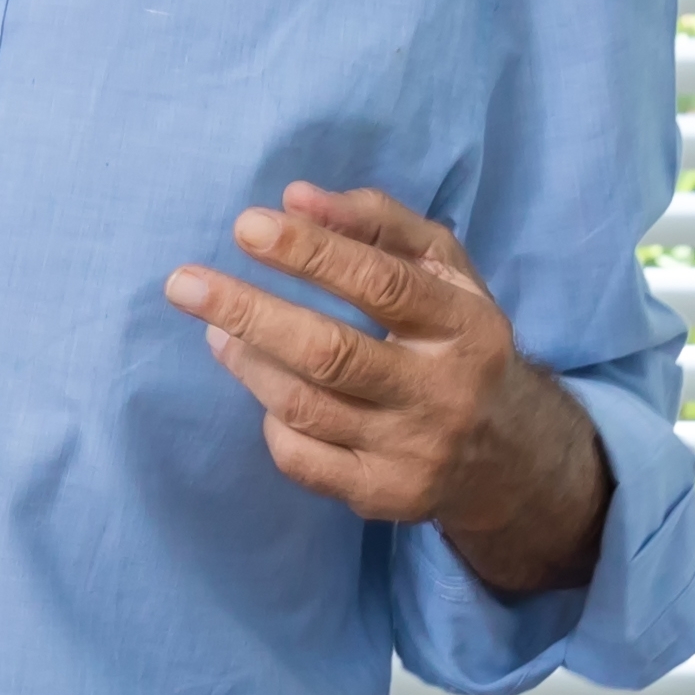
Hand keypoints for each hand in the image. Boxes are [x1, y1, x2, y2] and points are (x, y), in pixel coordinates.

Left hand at [164, 185, 606, 594]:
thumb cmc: (456, 338)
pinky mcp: (385, 496)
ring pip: (305, 406)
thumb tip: (294, 198)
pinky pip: (301, 459)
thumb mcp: (442, 268)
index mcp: (464, 325)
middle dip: (249, 312)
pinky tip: (264, 391)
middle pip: (331, 353)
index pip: (381, 284)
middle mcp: (443, 392)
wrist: (510, 453)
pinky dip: (271, 420)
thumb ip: (375, 223)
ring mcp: (413, 452)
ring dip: (247, 361)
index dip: (310, 252)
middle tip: (184, 283)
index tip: (246, 226)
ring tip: (216, 330)